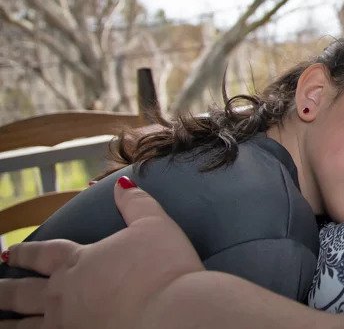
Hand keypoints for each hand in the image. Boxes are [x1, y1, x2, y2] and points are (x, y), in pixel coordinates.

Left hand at [0, 177, 204, 327]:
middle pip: (21, 293)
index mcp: (79, 261)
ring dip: (9, 324)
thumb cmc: (165, 268)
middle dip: (3, 291)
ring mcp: (68, 325)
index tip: (9, 253)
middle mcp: (64, 294)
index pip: (43, 254)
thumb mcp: (155, 224)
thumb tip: (122, 183)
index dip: (25, 253)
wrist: (173, 314)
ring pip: (25, 327)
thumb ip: (135, 202)